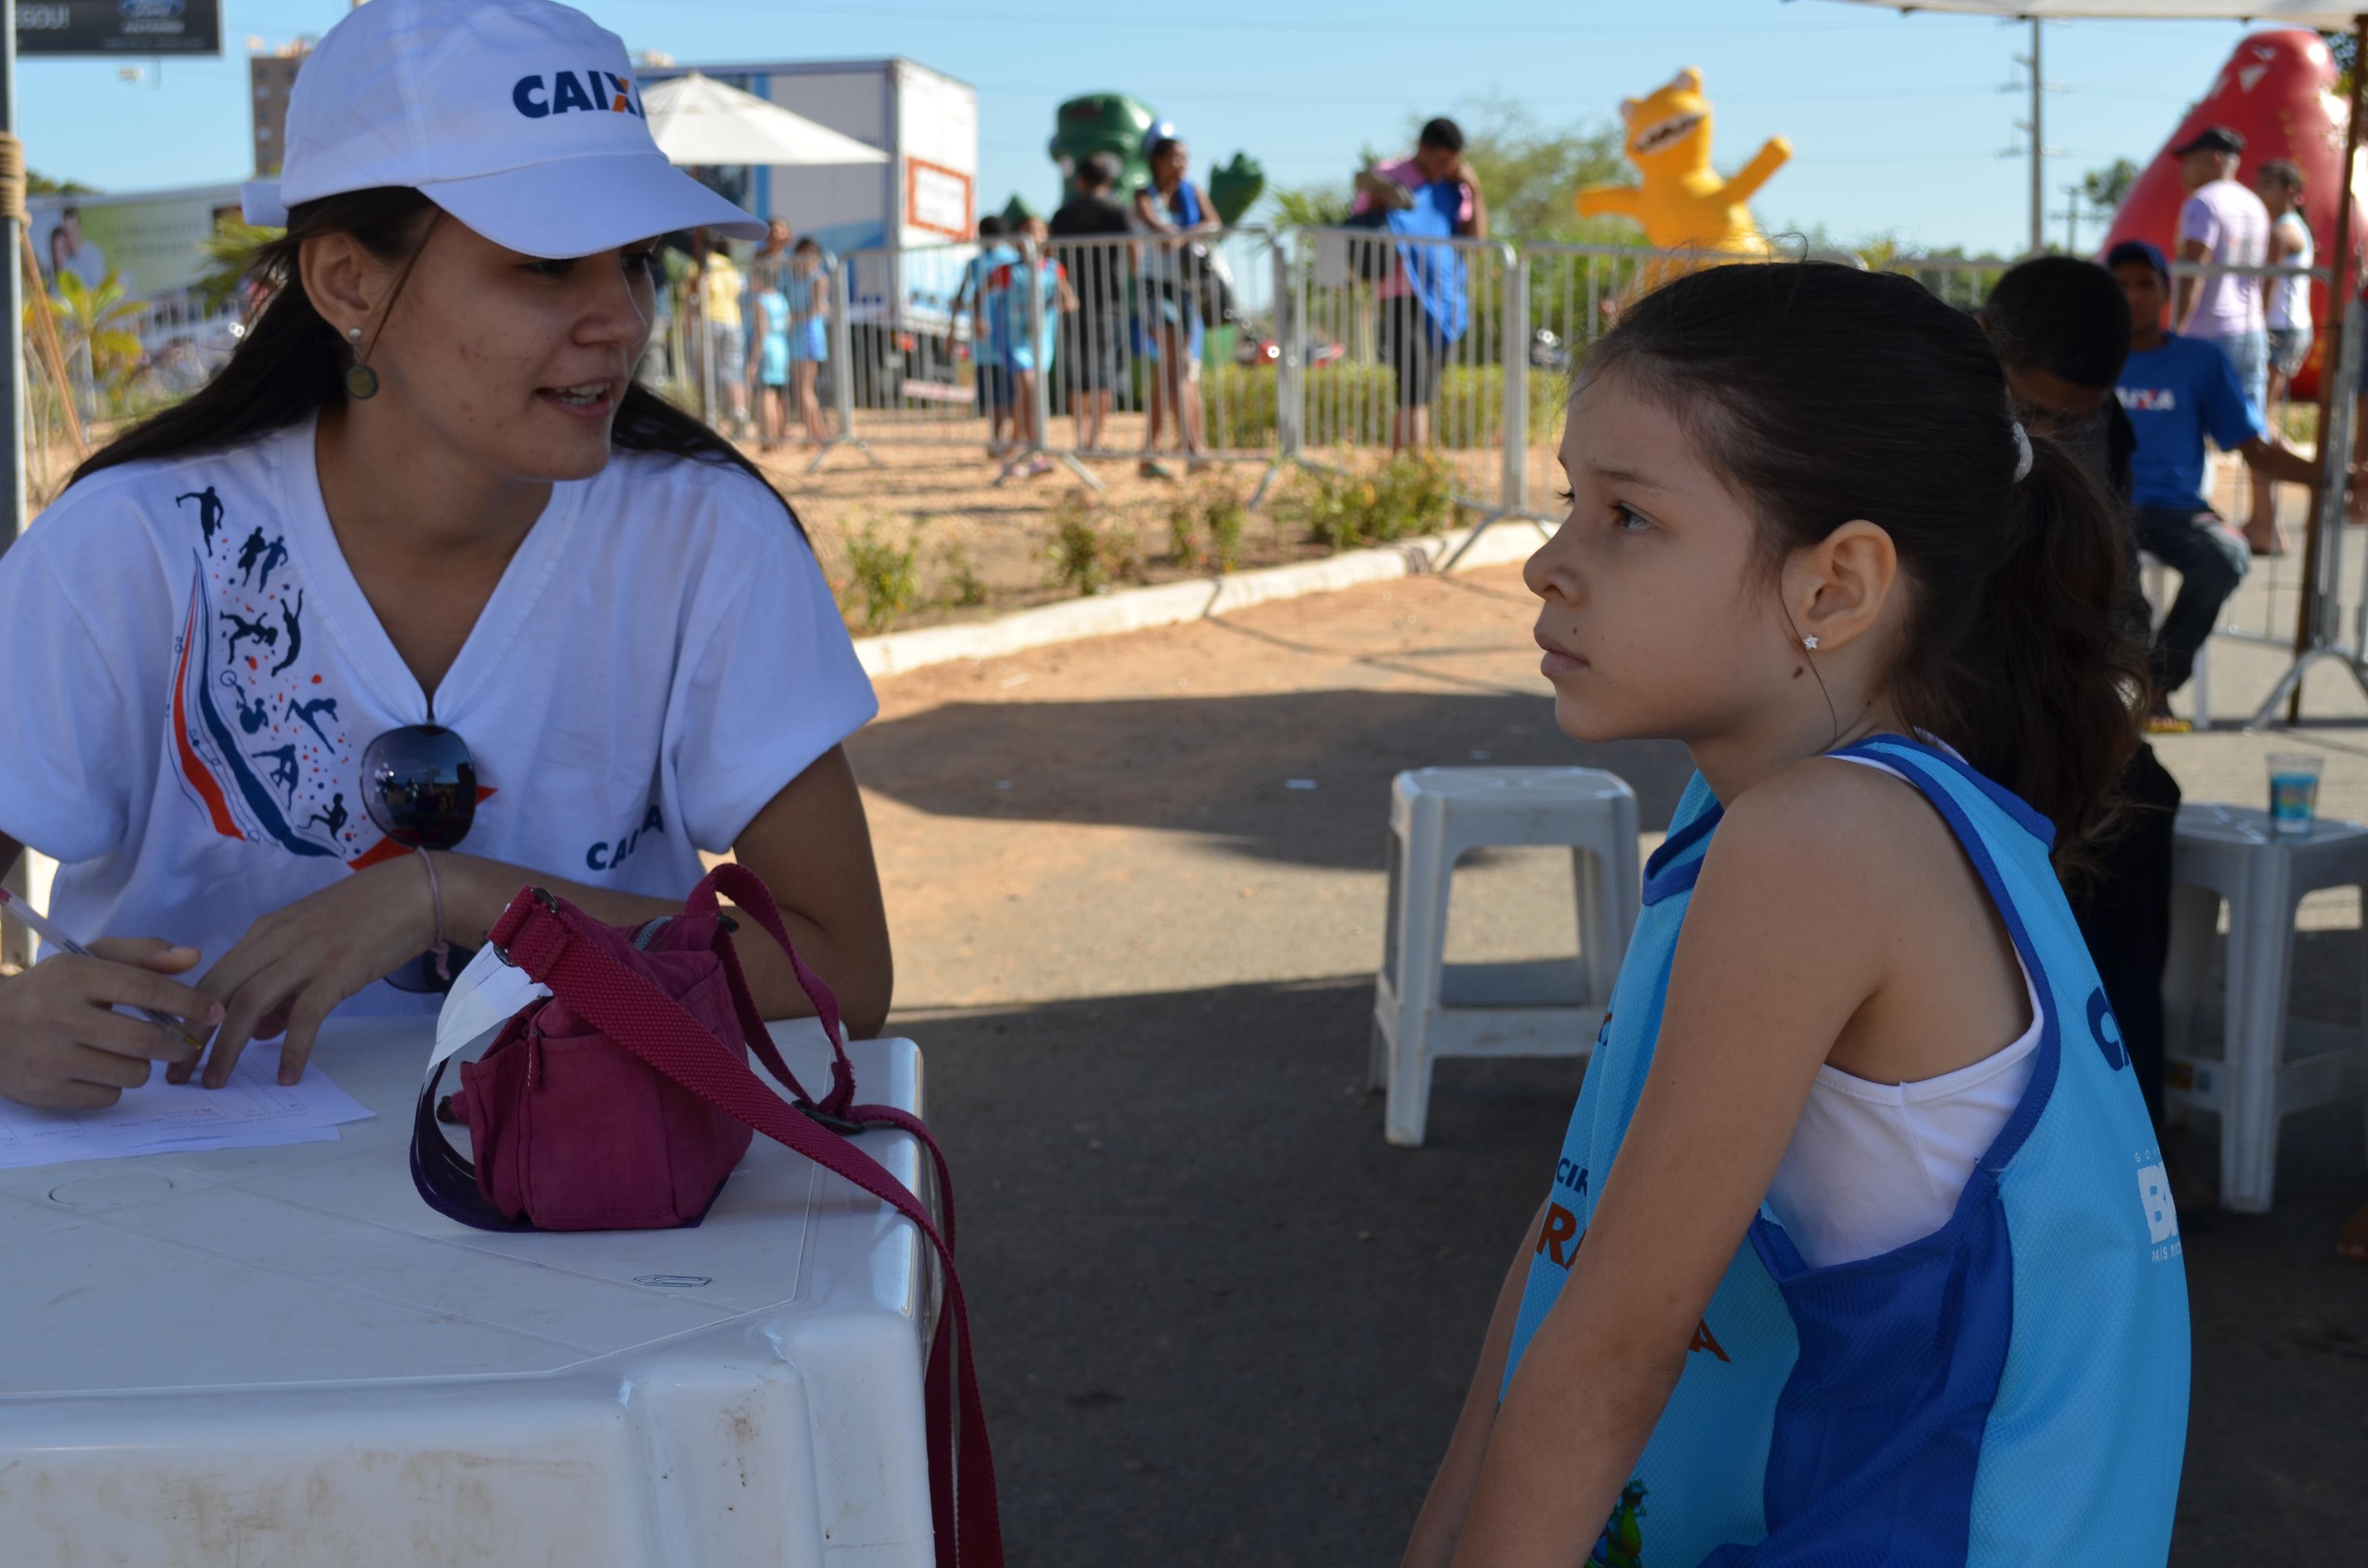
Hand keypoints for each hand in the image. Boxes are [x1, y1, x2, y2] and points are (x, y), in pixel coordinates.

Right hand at [0, 939, 220, 1108]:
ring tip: (128, 1052)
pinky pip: (107, 1096)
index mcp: (72, 977)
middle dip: (176, 1044)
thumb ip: (143, 955)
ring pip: (131, 1073)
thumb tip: (193, 957)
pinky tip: (99, 1069)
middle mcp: (57, 1016)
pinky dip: (115, 1085)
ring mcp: (48, 1057)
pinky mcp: (43, 1091)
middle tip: (184, 1043)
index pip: (145, 989)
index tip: (216, 1010)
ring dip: (143, 1066)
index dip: (189, 1001)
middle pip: (144, 1039)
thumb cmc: (51, 991)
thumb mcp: (89, 961)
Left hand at [190, 858, 437, 1088]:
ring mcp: (305, 955)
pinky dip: (292, 1049)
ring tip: (217, 1082)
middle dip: (192, 1037)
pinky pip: (305, 1017)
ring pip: (248, 1005)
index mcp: (264, 933)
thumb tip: (257, 1033)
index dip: (187, 1014)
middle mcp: (275, 942)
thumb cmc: (364, 918)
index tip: (174, 1047)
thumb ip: (280, 986)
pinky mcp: (336, 972)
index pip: (212, 976)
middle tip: (177, 1074)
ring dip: (227, 1048)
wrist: (413, 894)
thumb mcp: (309, 944)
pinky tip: (286, 1075)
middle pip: (218, 992)